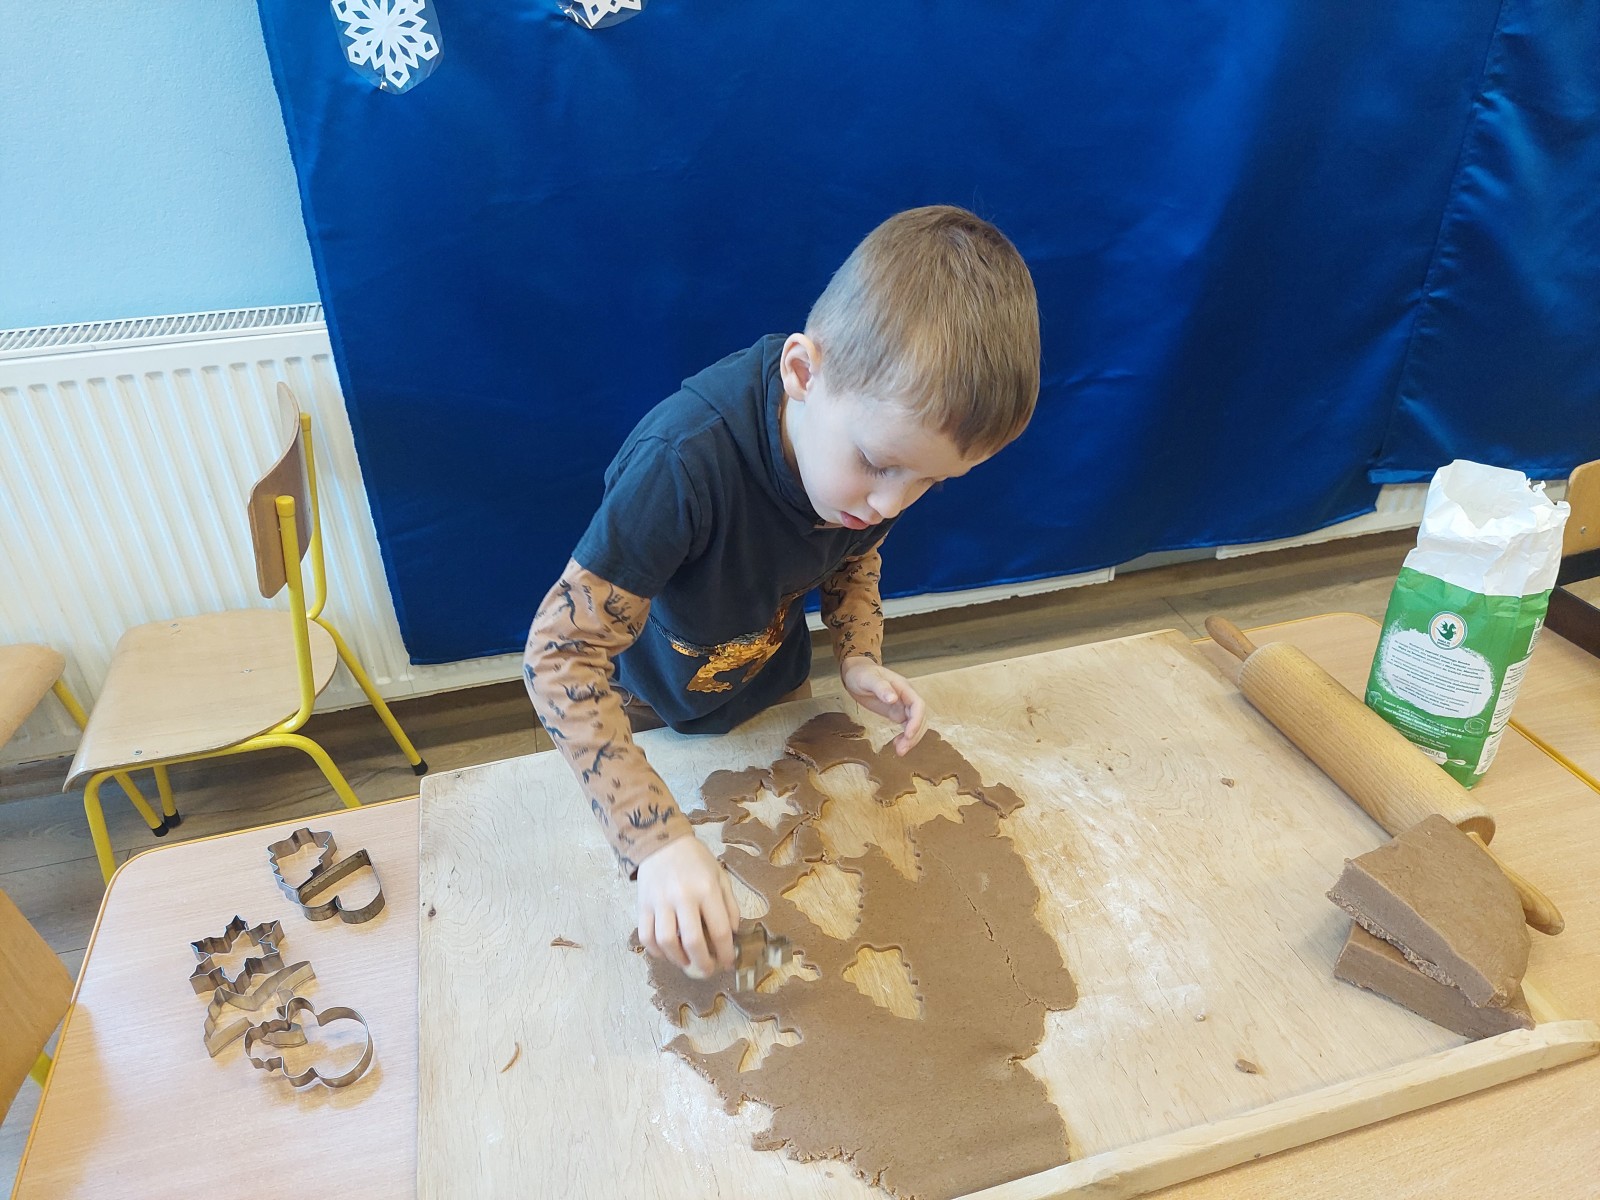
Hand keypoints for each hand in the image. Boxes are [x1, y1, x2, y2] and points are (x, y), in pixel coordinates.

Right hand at [635, 834, 739, 977]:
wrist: (662, 841)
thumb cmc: (696, 860)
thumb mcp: (720, 876)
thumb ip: (730, 905)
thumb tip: (733, 933)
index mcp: (706, 889)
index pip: (719, 930)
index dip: (725, 952)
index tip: (727, 963)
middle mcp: (683, 897)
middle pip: (692, 941)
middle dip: (702, 963)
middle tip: (707, 971)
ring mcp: (660, 902)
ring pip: (666, 942)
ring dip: (678, 959)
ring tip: (686, 962)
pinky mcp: (643, 905)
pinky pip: (646, 936)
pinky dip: (656, 951)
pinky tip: (666, 952)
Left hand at [840, 656, 927, 754]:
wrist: (856, 674)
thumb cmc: (862, 673)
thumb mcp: (868, 679)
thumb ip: (881, 688)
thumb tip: (893, 699)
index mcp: (904, 688)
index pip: (918, 705)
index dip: (916, 720)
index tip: (908, 734)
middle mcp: (907, 697)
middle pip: (919, 718)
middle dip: (914, 735)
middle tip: (902, 750)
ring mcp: (903, 706)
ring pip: (915, 725)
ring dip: (911, 739)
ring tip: (900, 751)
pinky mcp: (897, 713)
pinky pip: (906, 727)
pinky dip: (904, 737)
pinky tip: (897, 745)